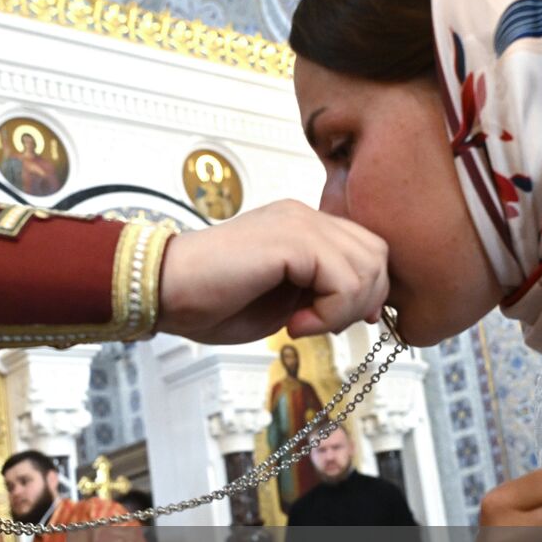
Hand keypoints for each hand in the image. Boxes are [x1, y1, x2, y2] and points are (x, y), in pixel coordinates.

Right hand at [157, 200, 387, 343]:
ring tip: (305, 325)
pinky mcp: (290, 239)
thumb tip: (366, 308)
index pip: (366, 249)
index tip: (336, 321)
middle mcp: (303, 217)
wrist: (164, 292)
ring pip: (368, 265)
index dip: (366, 290)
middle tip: (320, 325)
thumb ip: (321, 295)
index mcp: (301, 226)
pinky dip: (329, 313)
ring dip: (344, 310)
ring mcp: (297, 223)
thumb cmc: (209, 300)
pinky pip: (344, 280)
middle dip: (362, 300)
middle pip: (377, 253)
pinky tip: (295, 325)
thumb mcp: (283, 300)